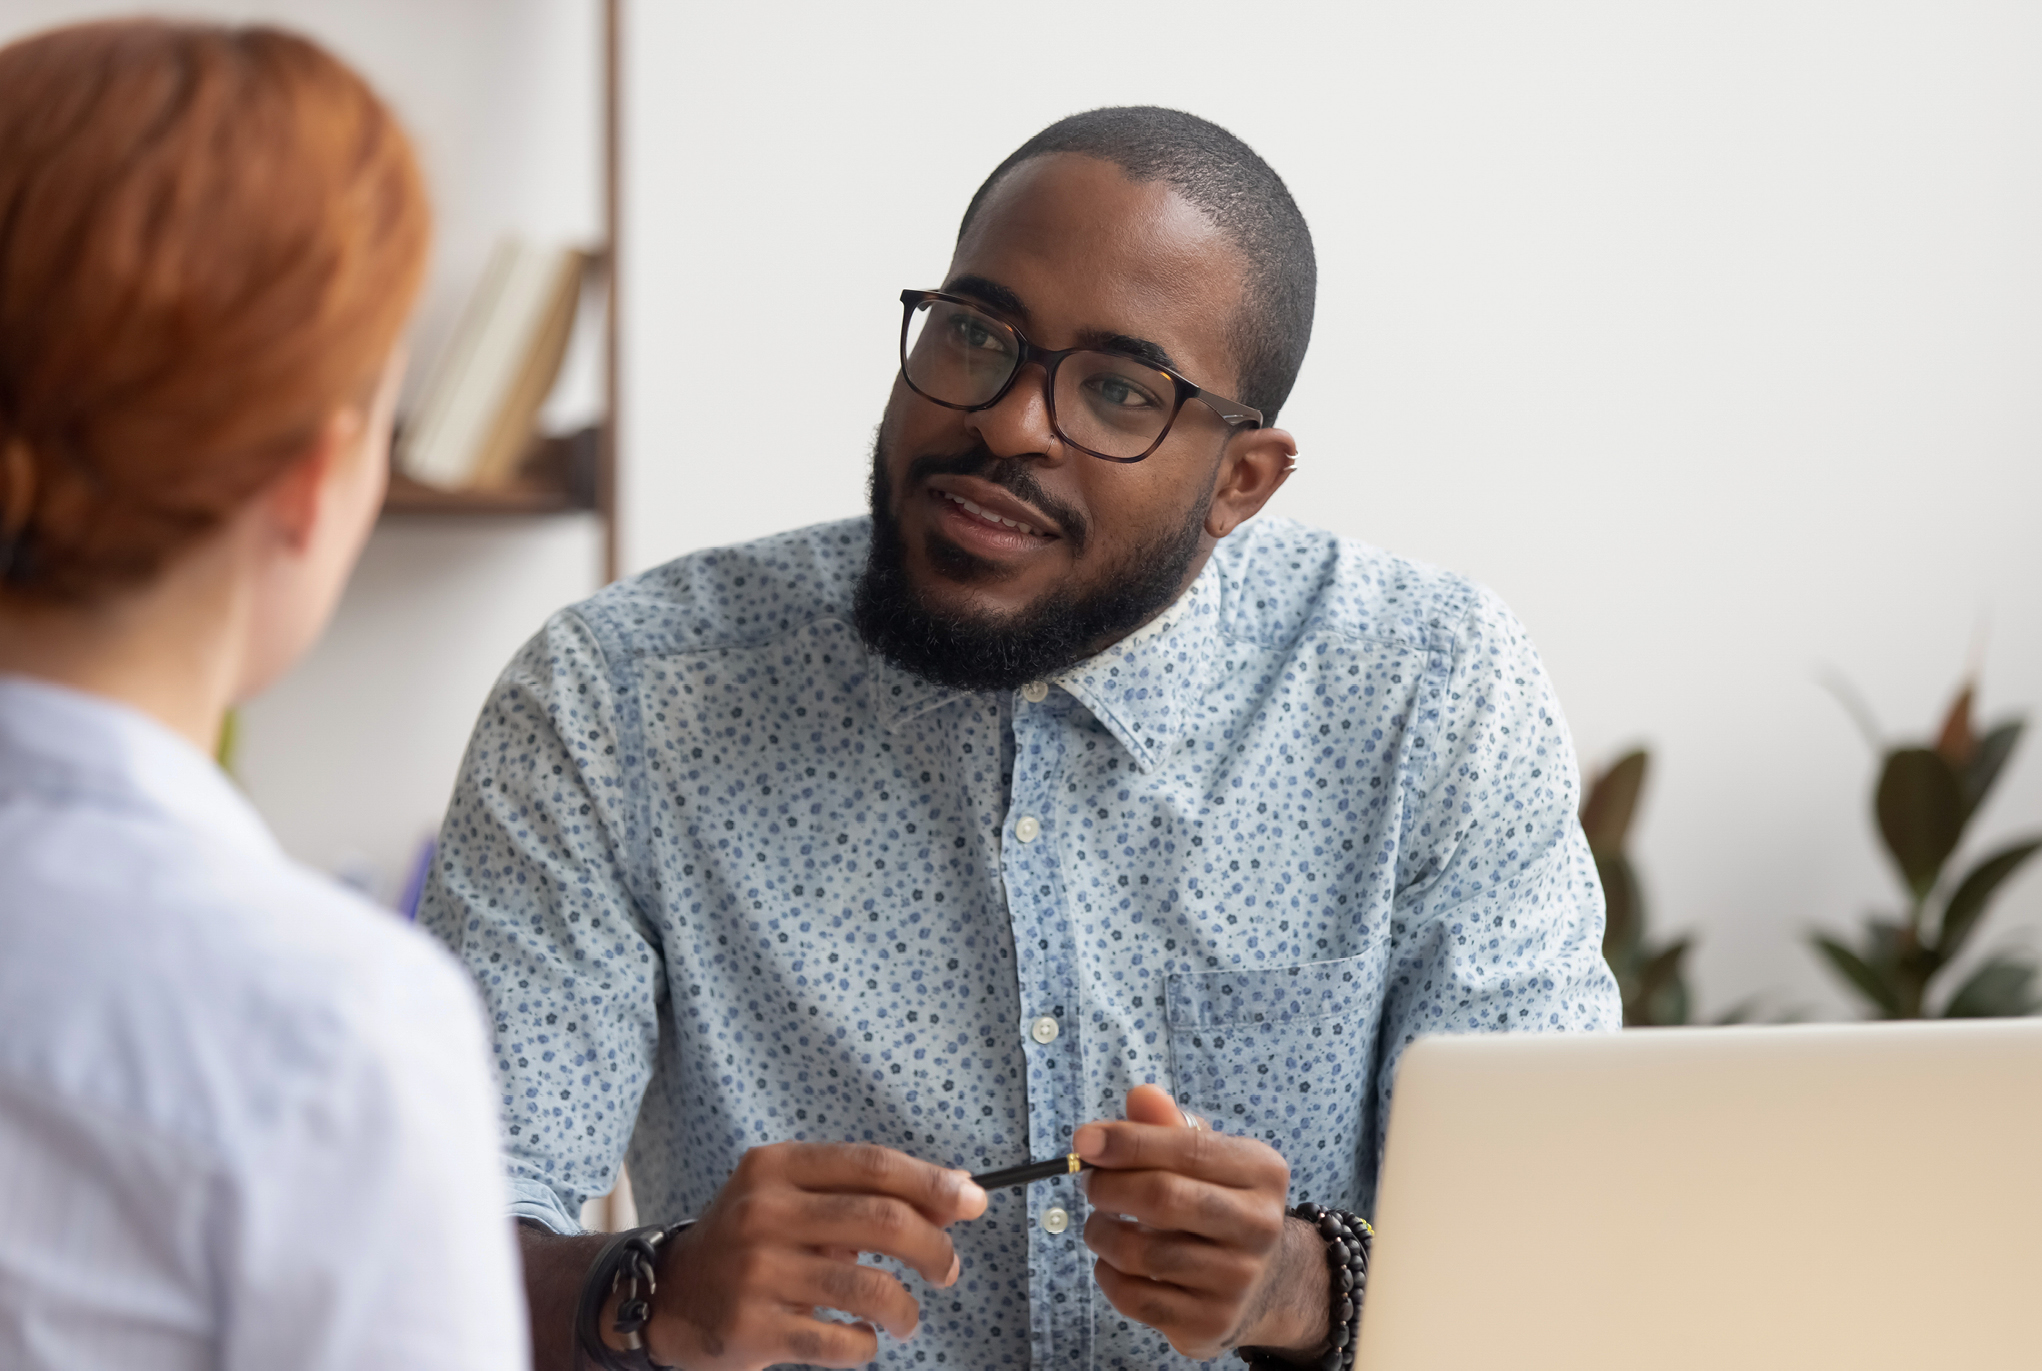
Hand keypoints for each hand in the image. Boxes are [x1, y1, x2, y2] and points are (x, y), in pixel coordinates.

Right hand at [639, 1142, 986, 1369]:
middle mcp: (764, 1212)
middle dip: (933, 1247)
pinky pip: (840, 1342)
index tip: (973, 1201)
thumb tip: (955, 1195)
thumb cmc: (751, 1241)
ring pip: (869, 1288)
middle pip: (881, 1221)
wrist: (668, 1297)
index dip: (931, 1183)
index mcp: (777, 1167)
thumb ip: (864, 1194)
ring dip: (906, 1309)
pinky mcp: (753, 1328)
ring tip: (907, 1317)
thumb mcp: (792, 1197)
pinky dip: (866, 1344)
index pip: (872, 1165)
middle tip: (948, 1269)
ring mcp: (757, 1272)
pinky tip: (861, 1338)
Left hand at [1076, 1084, 1327, 1361]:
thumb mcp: (1207, 1157)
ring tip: (1099, 1224)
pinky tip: (1112, 1262)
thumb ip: (1169, 1126)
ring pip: (1141, 1252)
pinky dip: (1107, 1275)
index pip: (1186, 1148)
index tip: (1083, 1140)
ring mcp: (1238, 1280)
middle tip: (1090, 1184)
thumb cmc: (1219, 1203)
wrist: (1265, 1282)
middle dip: (1109, 1187)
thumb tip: (1140, 1096)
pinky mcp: (1210, 1322)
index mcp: (1262, 1171)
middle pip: (1162, 1198)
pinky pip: (1135, 1297)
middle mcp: (1259, 1226)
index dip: (1128, 1142)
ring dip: (1101, 1233)